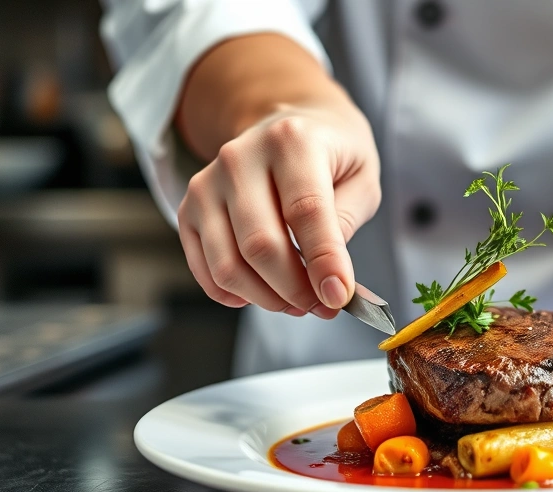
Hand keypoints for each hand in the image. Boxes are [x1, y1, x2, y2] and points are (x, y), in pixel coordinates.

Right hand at [175, 35, 379, 317]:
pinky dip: (235, 295)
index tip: (339, 297)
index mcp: (291, 140)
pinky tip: (263, 293)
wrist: (289, 125)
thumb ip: (346, 224)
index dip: (323, 261)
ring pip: (229, 265)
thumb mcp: (361, 177)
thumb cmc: (332, 155)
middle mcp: (240, 158)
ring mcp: (208, 184)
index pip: (305, 211)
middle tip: (323, 305)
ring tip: (298, 301)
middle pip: (261, 244)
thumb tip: (331, 283)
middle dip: (296, 289)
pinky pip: (206, 270)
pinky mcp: (190, 210)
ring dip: (268, 298)